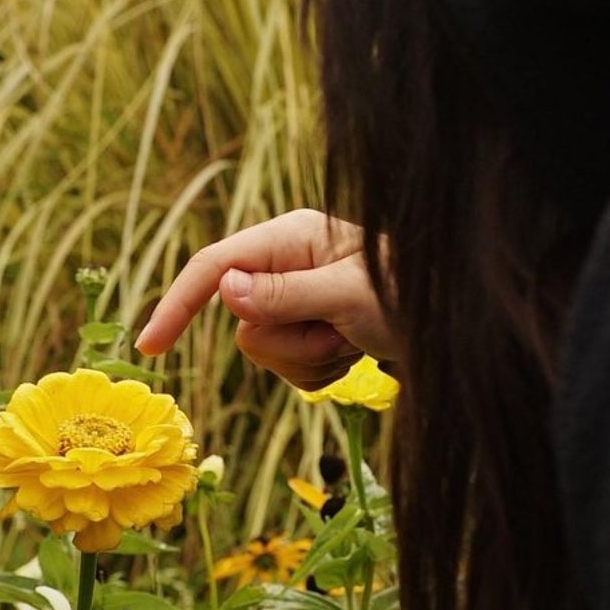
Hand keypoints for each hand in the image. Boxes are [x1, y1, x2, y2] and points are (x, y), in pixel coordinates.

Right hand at [136, 209, 392, 390]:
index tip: (150, 347)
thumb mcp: (348, 294)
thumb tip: (226, 291)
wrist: (459, 324)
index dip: (178, 305)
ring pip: (263, 351)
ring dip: (309, 360)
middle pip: (242, 323)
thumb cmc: (412, 293)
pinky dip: (322, 372)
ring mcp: (297, 300)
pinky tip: (355, 353)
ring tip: (352, 341)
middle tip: (338, 334)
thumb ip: (285, 294)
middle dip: (287, 343)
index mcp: (291, 237)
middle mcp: (287, 265)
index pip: (215, 268)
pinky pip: (290, 369)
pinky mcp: (310, 330)